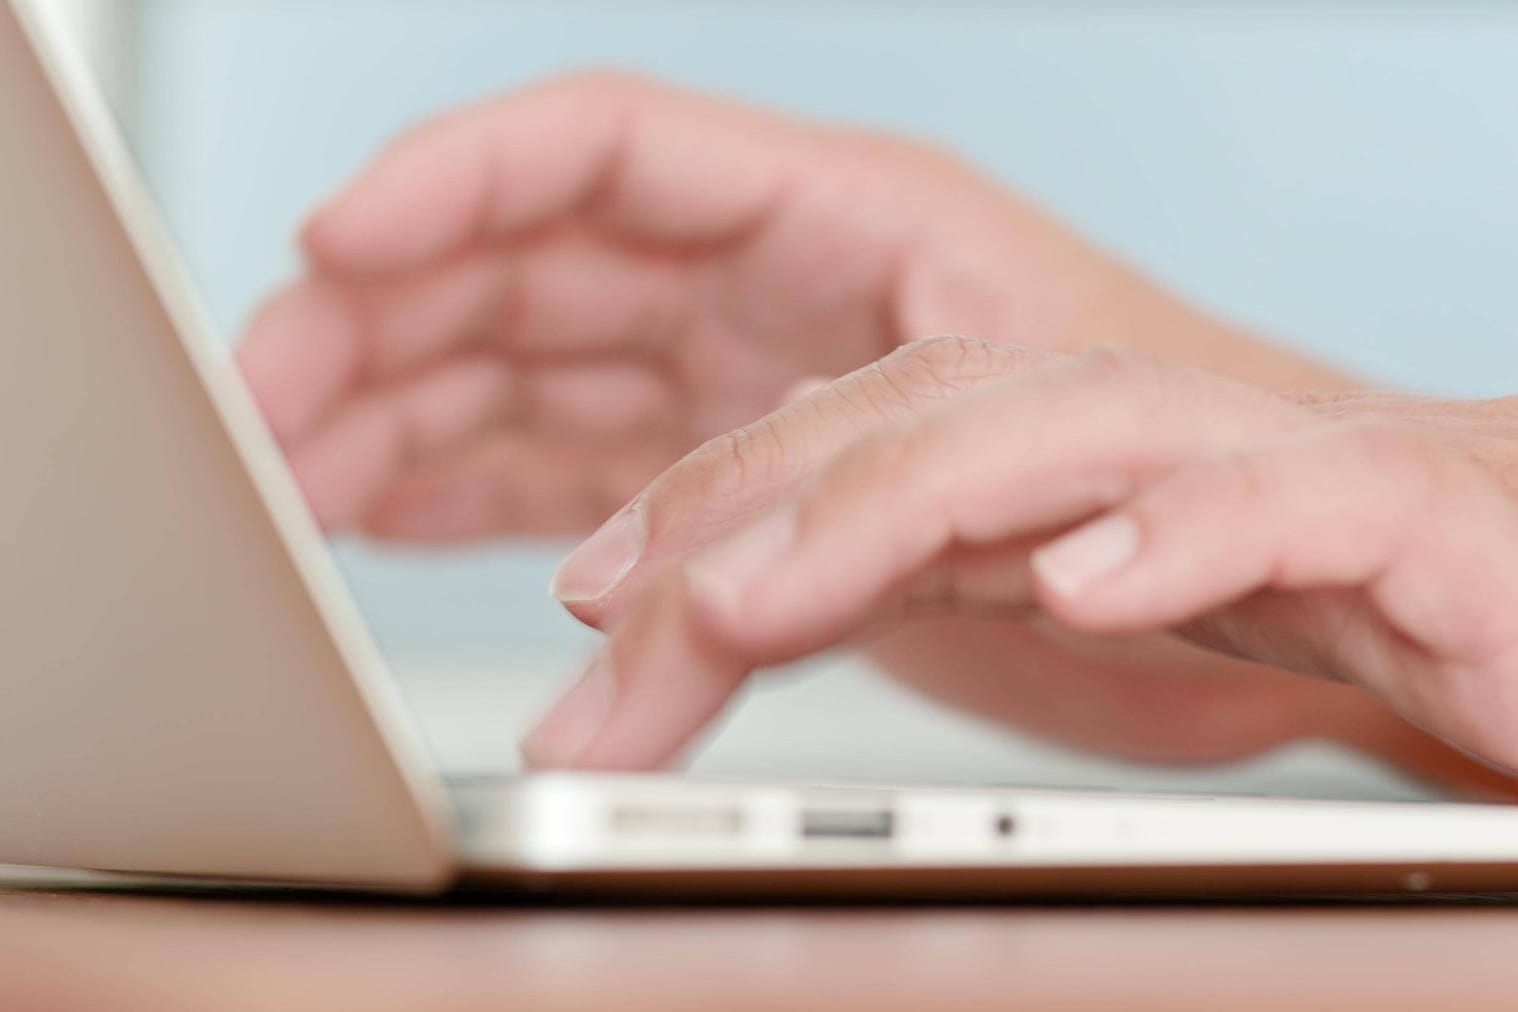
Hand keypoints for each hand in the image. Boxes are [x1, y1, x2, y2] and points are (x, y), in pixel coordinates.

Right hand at [237, 72, 1321, 540]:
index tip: (332, 243)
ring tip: (298, 473)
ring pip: (529, 371)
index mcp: (846, 215)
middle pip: (528, 266)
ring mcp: (745, 385)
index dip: (452, 180)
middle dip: (381, 320)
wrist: (1249, 572)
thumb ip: (812, 492)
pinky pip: (568, 463)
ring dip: (402, 411)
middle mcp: (775, 287)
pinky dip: (471, 485)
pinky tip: (390, 504)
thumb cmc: (1178, 463)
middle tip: (268, 403)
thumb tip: (631, 626)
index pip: (606, 149)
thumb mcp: (1004, 439)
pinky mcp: (736, 484)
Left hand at [525, 337, 1517, 789]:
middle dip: (743, 508)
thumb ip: (936, 570)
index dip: (710, 503)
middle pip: (912, 418)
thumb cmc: (1323, 593)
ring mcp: (1268, 457)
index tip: (592, 599)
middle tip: (610, 610)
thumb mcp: (1083, 599)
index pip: (850, 441)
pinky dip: (1184, 535)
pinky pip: (1292, 497)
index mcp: (1059, 449)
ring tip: (752, 601)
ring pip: (1058, 432)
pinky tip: (1088, 588)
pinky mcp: (1413, 511)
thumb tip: (747, 594)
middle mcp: (1139, 428)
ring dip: (891, 508)